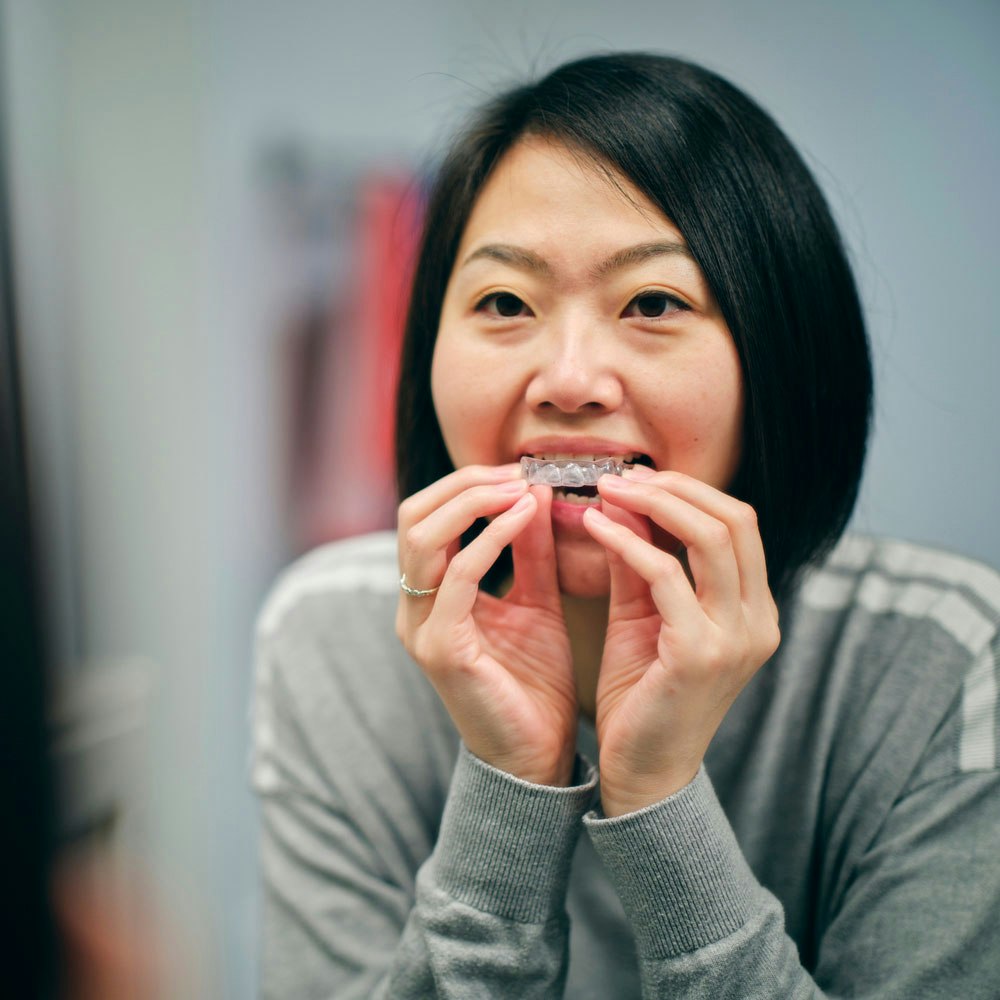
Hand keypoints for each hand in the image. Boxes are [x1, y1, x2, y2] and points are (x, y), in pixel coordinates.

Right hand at [396, 465, 577, 785]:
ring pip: (423, 536)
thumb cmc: (535, 683)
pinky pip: (458, 576)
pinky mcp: (442, 649)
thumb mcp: (537, 600)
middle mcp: (414, 608)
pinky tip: (524, 517)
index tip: (522, 468)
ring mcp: (422, 628)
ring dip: (474, 500)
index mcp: (431, 595)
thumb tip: (534, 488)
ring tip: (522, 486)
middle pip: (415, 515)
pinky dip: (489, 537)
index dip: (470, 482)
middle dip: (467, 482)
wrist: (538, 758)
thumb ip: (531, 548)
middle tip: (520, 471)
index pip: (427, 515)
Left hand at [583, 469, 780, 815]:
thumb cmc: (642, 694)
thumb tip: (624, 497)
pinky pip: (666, 575)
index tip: (639, 476)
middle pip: (734, 519)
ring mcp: (737, 639)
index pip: (739, 524)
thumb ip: (640, 559)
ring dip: (654, 503)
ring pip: (710, 537)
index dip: (689, 490)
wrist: (642, 773)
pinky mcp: (700, 654)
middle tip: (620, 475)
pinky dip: (628, 542)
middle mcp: (758, 621)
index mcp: (754, 610)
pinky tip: (594, 526)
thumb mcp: (644, 615)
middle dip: (674, 487)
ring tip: (607, 489)